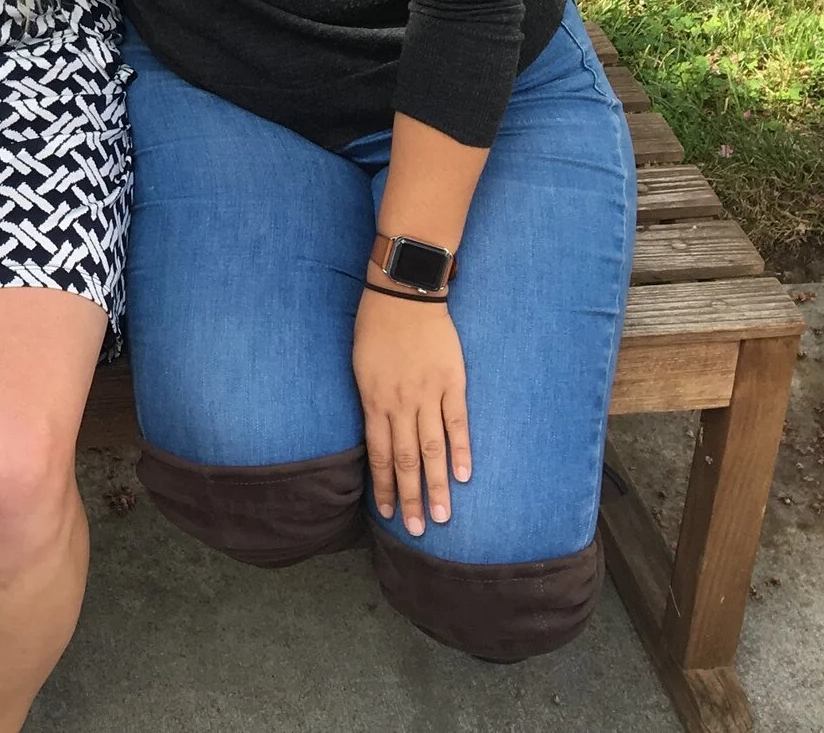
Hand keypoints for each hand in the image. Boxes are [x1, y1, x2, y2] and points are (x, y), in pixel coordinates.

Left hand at [352, 282, 472, 537]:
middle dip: (411, 498)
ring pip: (433, 449)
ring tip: (443, 516)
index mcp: (374, 401)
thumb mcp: (360, 367)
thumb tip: (376, 436)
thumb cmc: (376, 328)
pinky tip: (463, 476)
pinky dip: (461, 451)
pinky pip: (457, 423)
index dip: (384, 486)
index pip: (380, 455)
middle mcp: (401, 404)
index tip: (386, 514)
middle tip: (418, 530)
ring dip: (437, 485)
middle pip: (406, 460)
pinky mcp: (453, 383)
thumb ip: (371, 403)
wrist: (405, 294)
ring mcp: (429, 395)